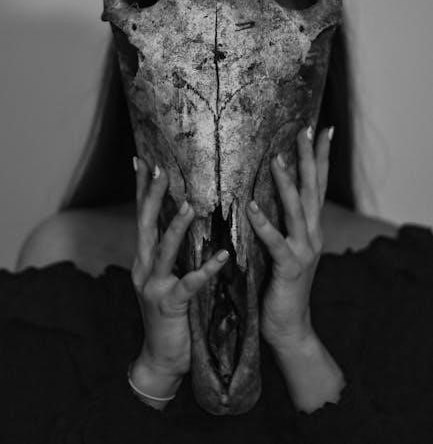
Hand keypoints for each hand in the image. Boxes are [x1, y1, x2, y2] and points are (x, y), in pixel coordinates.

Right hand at [130, 159, 229, 380]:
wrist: (162, 358)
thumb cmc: (171, 314)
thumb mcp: (168, 277)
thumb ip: (174, 252)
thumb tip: (187, 218)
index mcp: (145, 258)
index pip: (144, 216)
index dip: (142, 189)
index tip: (143, 160)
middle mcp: (144, 267)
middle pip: (146, 225)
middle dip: (152, 196)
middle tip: (160, 169)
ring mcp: (153, 287)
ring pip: (163, 251)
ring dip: (176, 227)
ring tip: (191, 206)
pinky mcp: (169, 306)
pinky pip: (189, 285)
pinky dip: (205, 270)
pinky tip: (223, 257)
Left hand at [246, 125, 331, 349]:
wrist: (289, 326)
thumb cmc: (282, 285)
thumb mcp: (286, 249)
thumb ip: (281, 224)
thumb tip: (263, 195)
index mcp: (310, 228)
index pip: (317, 185)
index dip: (319, 157)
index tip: (320, 130)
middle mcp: (312, 234)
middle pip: (313, 189)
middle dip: (309, 158)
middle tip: (306, 130)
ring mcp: (304, 251)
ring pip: (297, 209)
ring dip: (286, 182)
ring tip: (277, 158)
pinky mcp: (289, 267)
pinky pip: (275, 242)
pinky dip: (264, 223)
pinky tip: (251, 207)